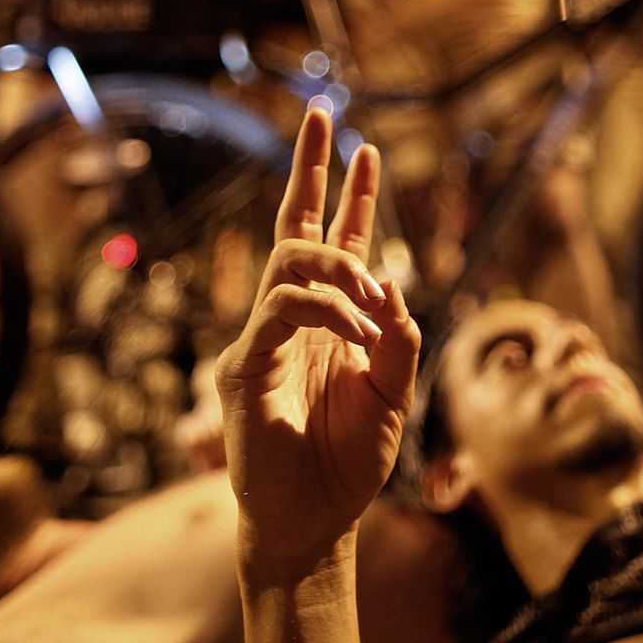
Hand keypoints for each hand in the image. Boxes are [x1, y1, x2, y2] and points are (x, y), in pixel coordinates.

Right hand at [216, 108, 417, 574]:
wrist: (311, 526)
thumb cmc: (347, 467)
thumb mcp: (393, 398)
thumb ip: (400, 345)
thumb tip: (394, 290)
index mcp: (328, 323)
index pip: (333, 244)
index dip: (349, 197)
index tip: (364, 148)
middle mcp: (290, 321)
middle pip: (293, 228)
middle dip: (309, 170)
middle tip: (324, 116)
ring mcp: (261, 340)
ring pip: (290, 263)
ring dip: (339, 268)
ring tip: (369, 299)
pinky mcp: (243, 369)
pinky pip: (282, 312)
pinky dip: (326, 312)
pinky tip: (358, 335)